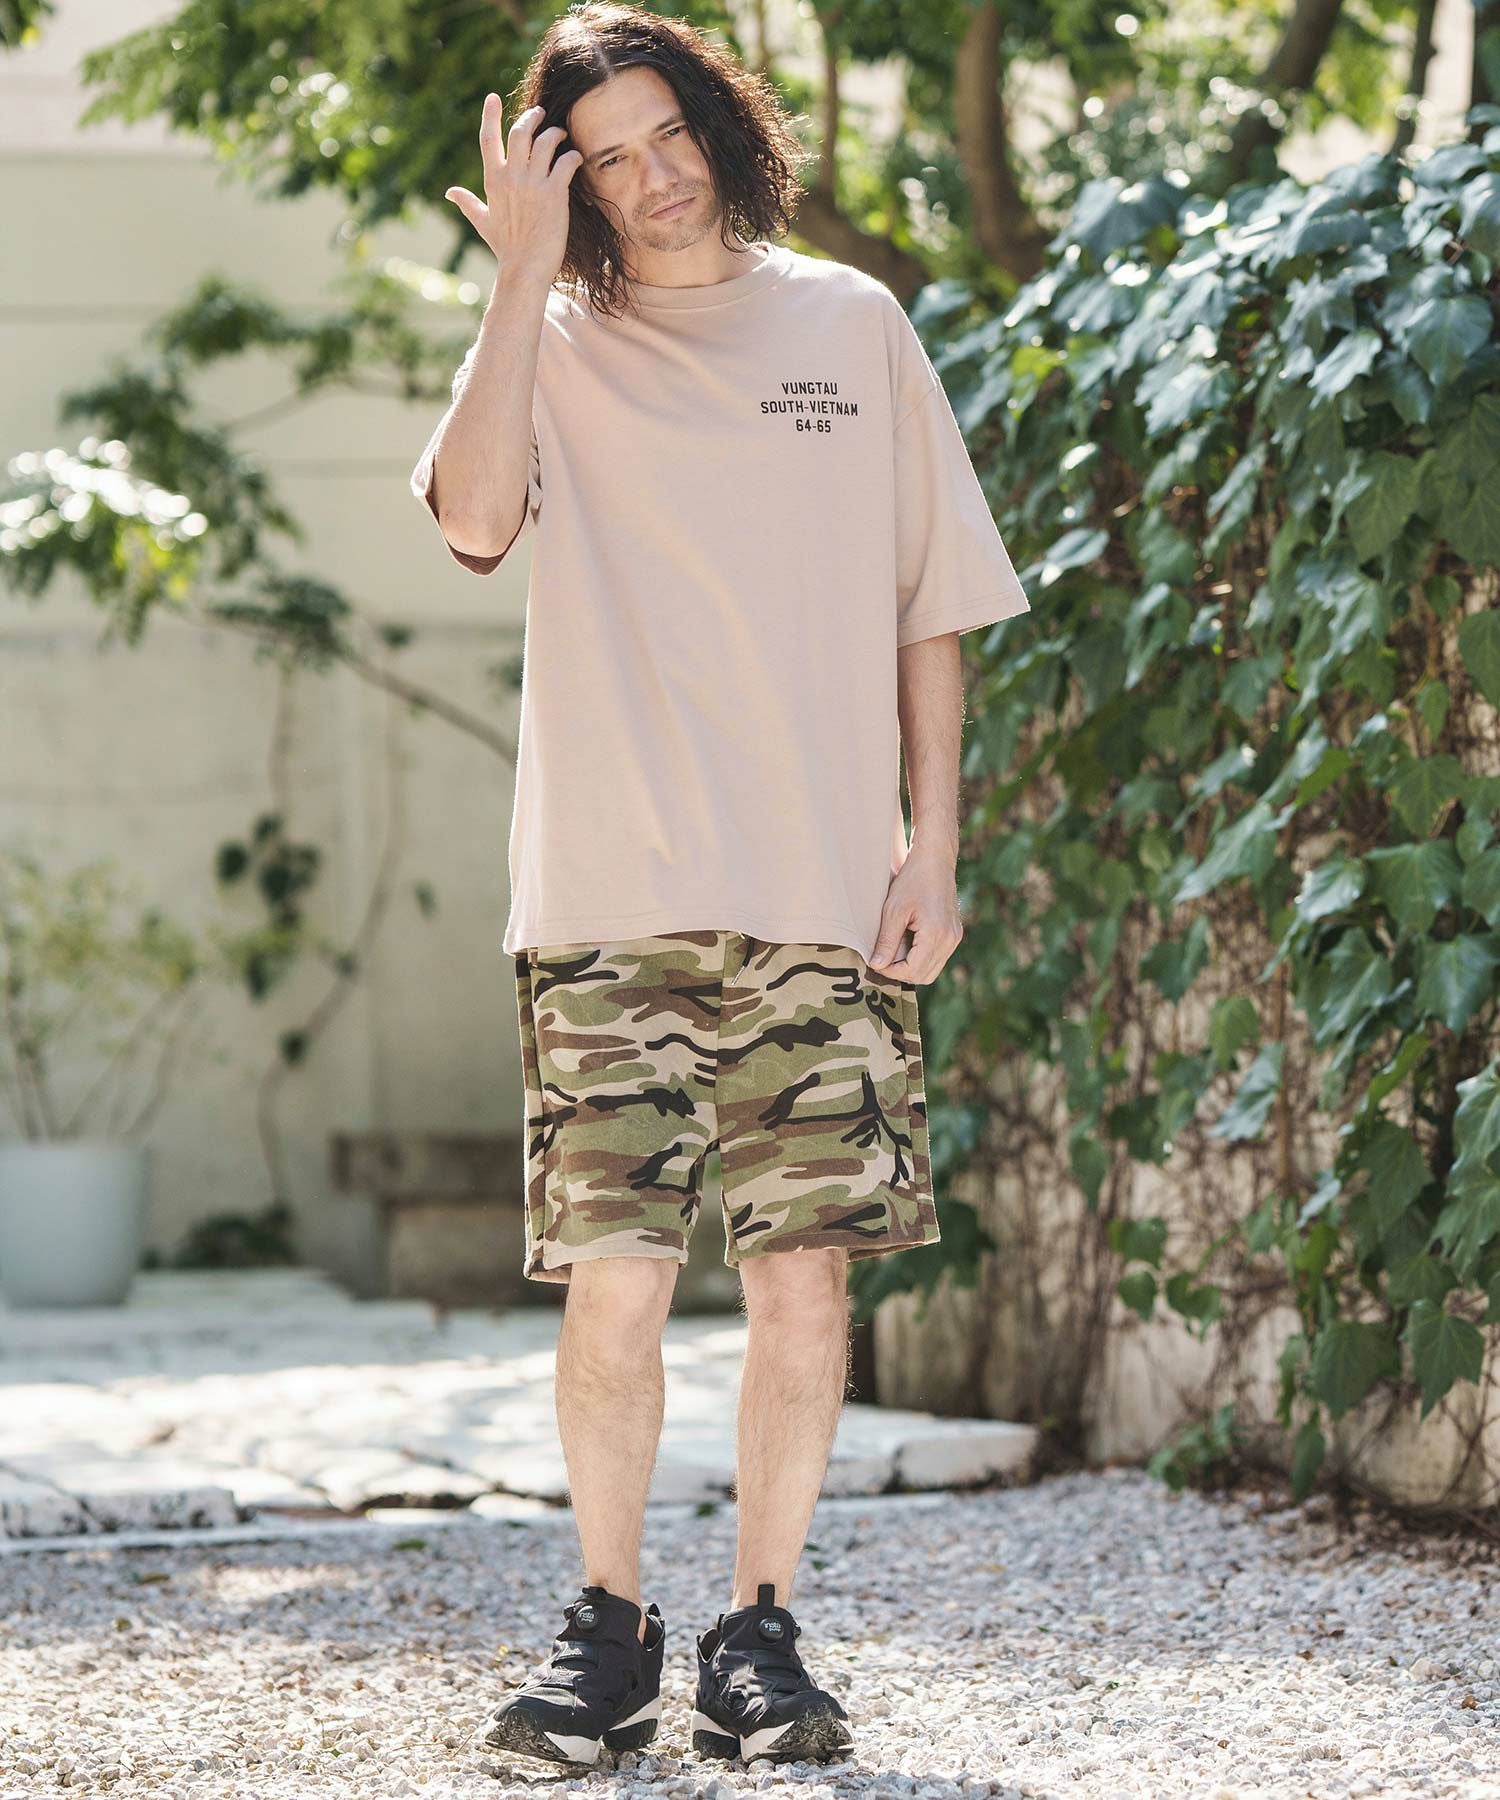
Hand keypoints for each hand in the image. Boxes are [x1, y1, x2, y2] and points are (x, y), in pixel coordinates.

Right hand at [445, 93, 582, 285]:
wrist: (525, 269)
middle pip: (521, 131)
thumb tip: (449, 193)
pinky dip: (573, 155)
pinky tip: (576, 159)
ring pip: (546, 141)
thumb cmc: (506, 248)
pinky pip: (566, 161)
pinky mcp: (555, 193)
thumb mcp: (483, 222)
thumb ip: (468, 202)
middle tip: (541, 115)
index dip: (490, 115)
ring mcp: (533, 183)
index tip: (492, 97)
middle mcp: (511, 177)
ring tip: (562, 136)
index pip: (488, 139)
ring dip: (556, 134)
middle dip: (533, 117)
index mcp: (493, 180)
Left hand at [867, 845, 963, 985]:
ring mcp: (954, 938)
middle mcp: (950, 940)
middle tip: (883, 958)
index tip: (876, 960)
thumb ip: (886, 941)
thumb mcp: (893, 910)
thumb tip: (877, 965)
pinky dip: (920, 957)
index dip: (891, 972)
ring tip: (893, 949)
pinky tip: (906, 942)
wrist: (935, 860)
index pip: (913, 972)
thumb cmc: (913, 880)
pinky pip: (937, 957)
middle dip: (901, 973)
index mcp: (937, 935)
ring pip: (931, 970)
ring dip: (911, 966)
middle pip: (924, 976)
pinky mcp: (954, 934)